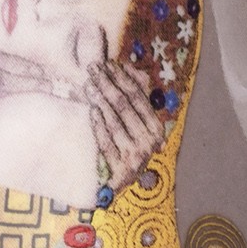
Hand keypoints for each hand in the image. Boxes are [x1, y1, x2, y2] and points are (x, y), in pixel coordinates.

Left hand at [87, 61, 165, 194]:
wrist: (124, 183)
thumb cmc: (130, 146)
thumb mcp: (138, 124)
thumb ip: (135, 98)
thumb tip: (128, 67)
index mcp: (157, 128)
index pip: (138, 97)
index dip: (122, 78)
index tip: (108, 64)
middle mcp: (150, 141)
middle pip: (124, 106)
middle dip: (107, 84)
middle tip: (93, 69)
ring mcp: (136, 156)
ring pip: (115, 122)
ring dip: (100, 100)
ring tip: (89, 85)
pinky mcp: (121, 168)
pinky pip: (107, 141)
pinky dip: (99, 125)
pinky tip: (92, 111)